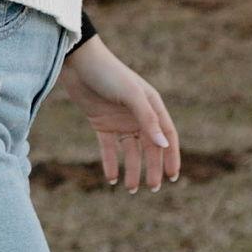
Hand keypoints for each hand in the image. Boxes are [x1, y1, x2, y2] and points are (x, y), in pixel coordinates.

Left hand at [64, 35, 183, 189]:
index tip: (174, 177)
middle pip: (150, 147)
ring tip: (130, 189)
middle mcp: (138, 115)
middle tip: (153, 188)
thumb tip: (164, 145)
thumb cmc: (108, 74)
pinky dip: (111, 163)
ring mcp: (120, 121)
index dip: (172, 156)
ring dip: (132, 170)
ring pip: (130, 151)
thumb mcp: (131, 95)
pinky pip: (109, 148)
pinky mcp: (101, 124)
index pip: (167, 135)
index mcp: (152, 106)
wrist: (78, 62)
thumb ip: (147, 120)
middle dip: (152, 168)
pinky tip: (112, 179)